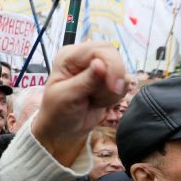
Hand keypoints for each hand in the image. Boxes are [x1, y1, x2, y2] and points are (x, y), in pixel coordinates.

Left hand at [31, 42, 125, 165]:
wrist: (62, 131)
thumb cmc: (57, 112)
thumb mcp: (67, 97)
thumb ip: (86, 81)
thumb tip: (101, 64)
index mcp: (70, 56)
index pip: (100, 49)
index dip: (112, 66)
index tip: (112, 87)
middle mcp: (84, 58)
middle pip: (114, 56)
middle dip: (112, 79)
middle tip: (99, 99)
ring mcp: (97, 69)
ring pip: (121, 72)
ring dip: (110, 92)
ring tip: (92, 101)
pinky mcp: (107, 81)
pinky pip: (123, 84)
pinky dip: (114, 97)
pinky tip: (98, 102)